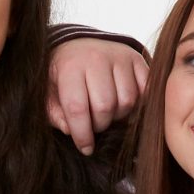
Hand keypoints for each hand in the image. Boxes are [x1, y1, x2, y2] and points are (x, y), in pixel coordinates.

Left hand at [46, 37, 148, 154]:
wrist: (78, 45)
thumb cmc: (61, 76)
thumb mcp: (48, 94)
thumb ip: (54, 115)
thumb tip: (70, 130)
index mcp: (69, 67)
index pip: (77, 108)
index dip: (82, 134)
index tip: (85, 148)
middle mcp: (96, 58)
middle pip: (105, 106)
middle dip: (100, 125)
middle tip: (95, 125)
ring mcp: (119, 56)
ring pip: (128, 100)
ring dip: (119, 116)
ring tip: (108, 113)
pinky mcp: (137, 59)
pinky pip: (146, 91)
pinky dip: (138, 105)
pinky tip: (124, 106)